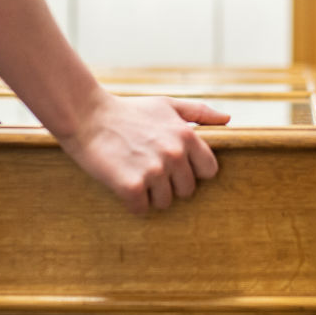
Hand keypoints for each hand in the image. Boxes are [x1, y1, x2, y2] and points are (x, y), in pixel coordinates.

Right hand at [60, 93, 227, 214]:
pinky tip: (122, 181)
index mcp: (187, 136)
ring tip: (134, 172)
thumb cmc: (129, 111)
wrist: (87, 116)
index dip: (192, 171)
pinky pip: (142, 209)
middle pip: (187, 191)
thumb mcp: (167, 105)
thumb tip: (228, 119)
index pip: (209, 171)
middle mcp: (174, 155)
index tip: (175, 165)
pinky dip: (132, 201)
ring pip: (165, 203)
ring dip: (150, 194)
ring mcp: (154, 171)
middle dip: (170, 184)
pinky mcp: (132, 186)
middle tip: (148, 167)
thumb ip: (200, 112)